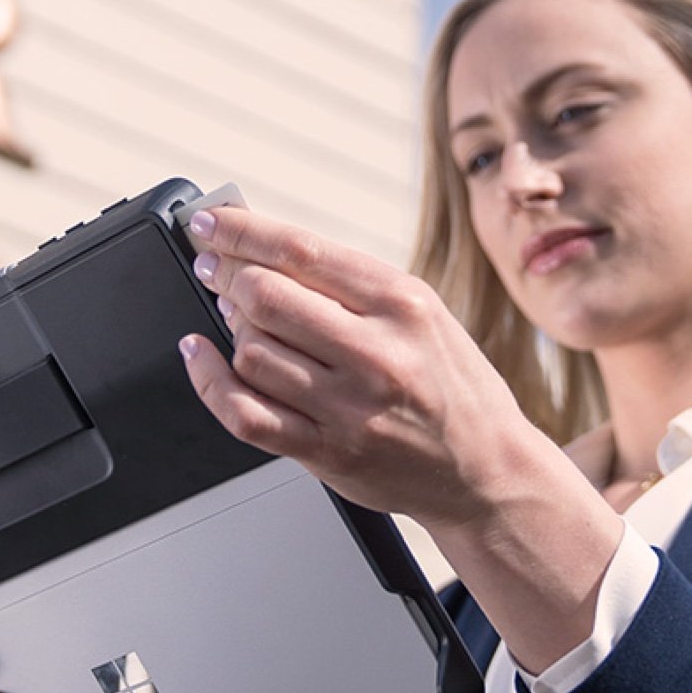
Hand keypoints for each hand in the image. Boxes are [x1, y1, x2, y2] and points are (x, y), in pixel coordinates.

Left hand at [179, 206, 544, 531]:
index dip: (240, 232)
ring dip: (232, 330)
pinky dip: (209, 381)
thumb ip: (350, 284)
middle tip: (216, 270)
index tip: (208, 223)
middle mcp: (377, 353)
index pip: (301, 251)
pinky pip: (245, 414)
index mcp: (402, 304)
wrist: (489, 469)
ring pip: (250, 352)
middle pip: (265, 297)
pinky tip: (202, 357)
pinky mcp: (328, 453)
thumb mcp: (422, 313)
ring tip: (242, 322)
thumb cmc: (452, 386)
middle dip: (227, 277)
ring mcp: (350, 408)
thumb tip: (262, 251)